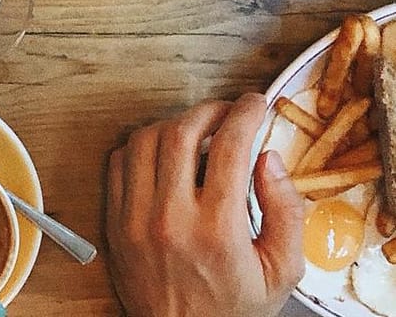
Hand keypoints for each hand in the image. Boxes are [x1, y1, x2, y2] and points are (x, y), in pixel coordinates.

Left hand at [106, 94, 304, 316]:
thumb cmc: (233, 308)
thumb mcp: (281, 271)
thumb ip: (285, 212)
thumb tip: (268, 159)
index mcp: (217, 228)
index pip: (230, 148)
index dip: (245, 115)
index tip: (256, 104)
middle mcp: (171, 216)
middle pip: (181, 133)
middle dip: (209, 111)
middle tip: (227, 112)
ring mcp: (135, 216)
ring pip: (144, 140)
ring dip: (172, 124)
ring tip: (196, 129)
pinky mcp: (114, 220)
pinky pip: (118, 163)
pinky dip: (139, 145)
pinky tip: (161, 150)